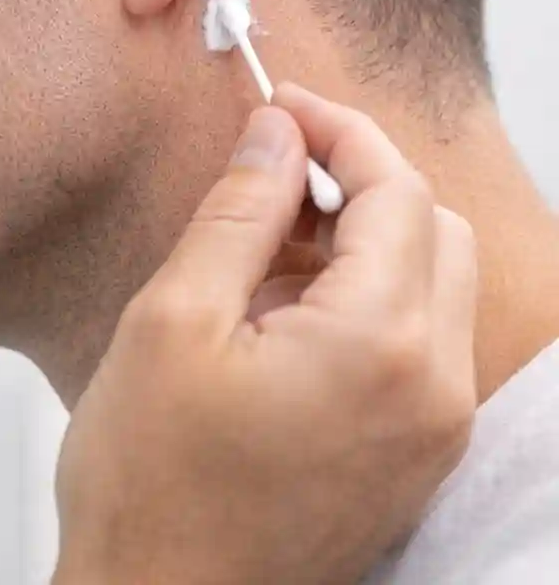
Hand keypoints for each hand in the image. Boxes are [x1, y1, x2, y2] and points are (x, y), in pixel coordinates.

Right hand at [53, 84, 477, 584]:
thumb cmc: (150, 478)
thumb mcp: (175, 318)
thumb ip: (240, 211)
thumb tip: (276, 134)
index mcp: (382, 347)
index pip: (396, 191)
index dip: (339, 131)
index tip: (283, 106)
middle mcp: (435, 391)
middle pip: (432, 230)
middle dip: (360, 180)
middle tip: (276, 170)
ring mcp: (432, 432)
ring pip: (431, 285)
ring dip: (361, 240)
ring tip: (263, 251)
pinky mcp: (413, 459)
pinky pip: (417, 343)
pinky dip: (366, 299)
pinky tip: (284, 311)